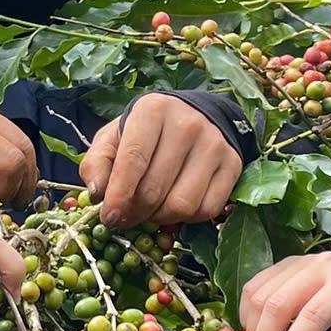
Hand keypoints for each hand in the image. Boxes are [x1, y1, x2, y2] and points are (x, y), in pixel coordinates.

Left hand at [81, 93, 242, 228]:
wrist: (195, 115)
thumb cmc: (147, 131)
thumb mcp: (114, 137)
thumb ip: (97, 162)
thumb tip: (97, 193)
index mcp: (153, 111)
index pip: (133, 162)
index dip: (118, 196)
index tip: (109, 218)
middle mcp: (187, 124)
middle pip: (155, 189)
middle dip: (134, 213)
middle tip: (125, 219)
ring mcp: (214, 144)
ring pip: (182, 205)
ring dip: (159, 218)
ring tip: (149, 211)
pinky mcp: (232, 164)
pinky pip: (206, 209)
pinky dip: (186, 219)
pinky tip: (174, 207)